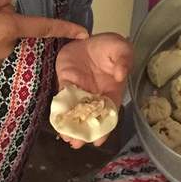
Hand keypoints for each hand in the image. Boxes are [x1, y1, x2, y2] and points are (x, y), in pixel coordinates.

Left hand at [54, 32, 133, 148]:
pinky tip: (57, 118)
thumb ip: (124, 60)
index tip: (99, 141)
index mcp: (112, 90)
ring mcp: (80, 89)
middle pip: (90, 117)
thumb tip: (121, 75)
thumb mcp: (122, 49)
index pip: (108, 112)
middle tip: (76, 144)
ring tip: (65, 136)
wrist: (90, 37)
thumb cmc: (110, 46)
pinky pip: (63, 95)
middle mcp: (95, 95)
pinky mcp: (66, 81)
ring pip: (75, 110)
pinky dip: (60, 107)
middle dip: (83, 131)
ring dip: (70, 124)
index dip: (104, 127)